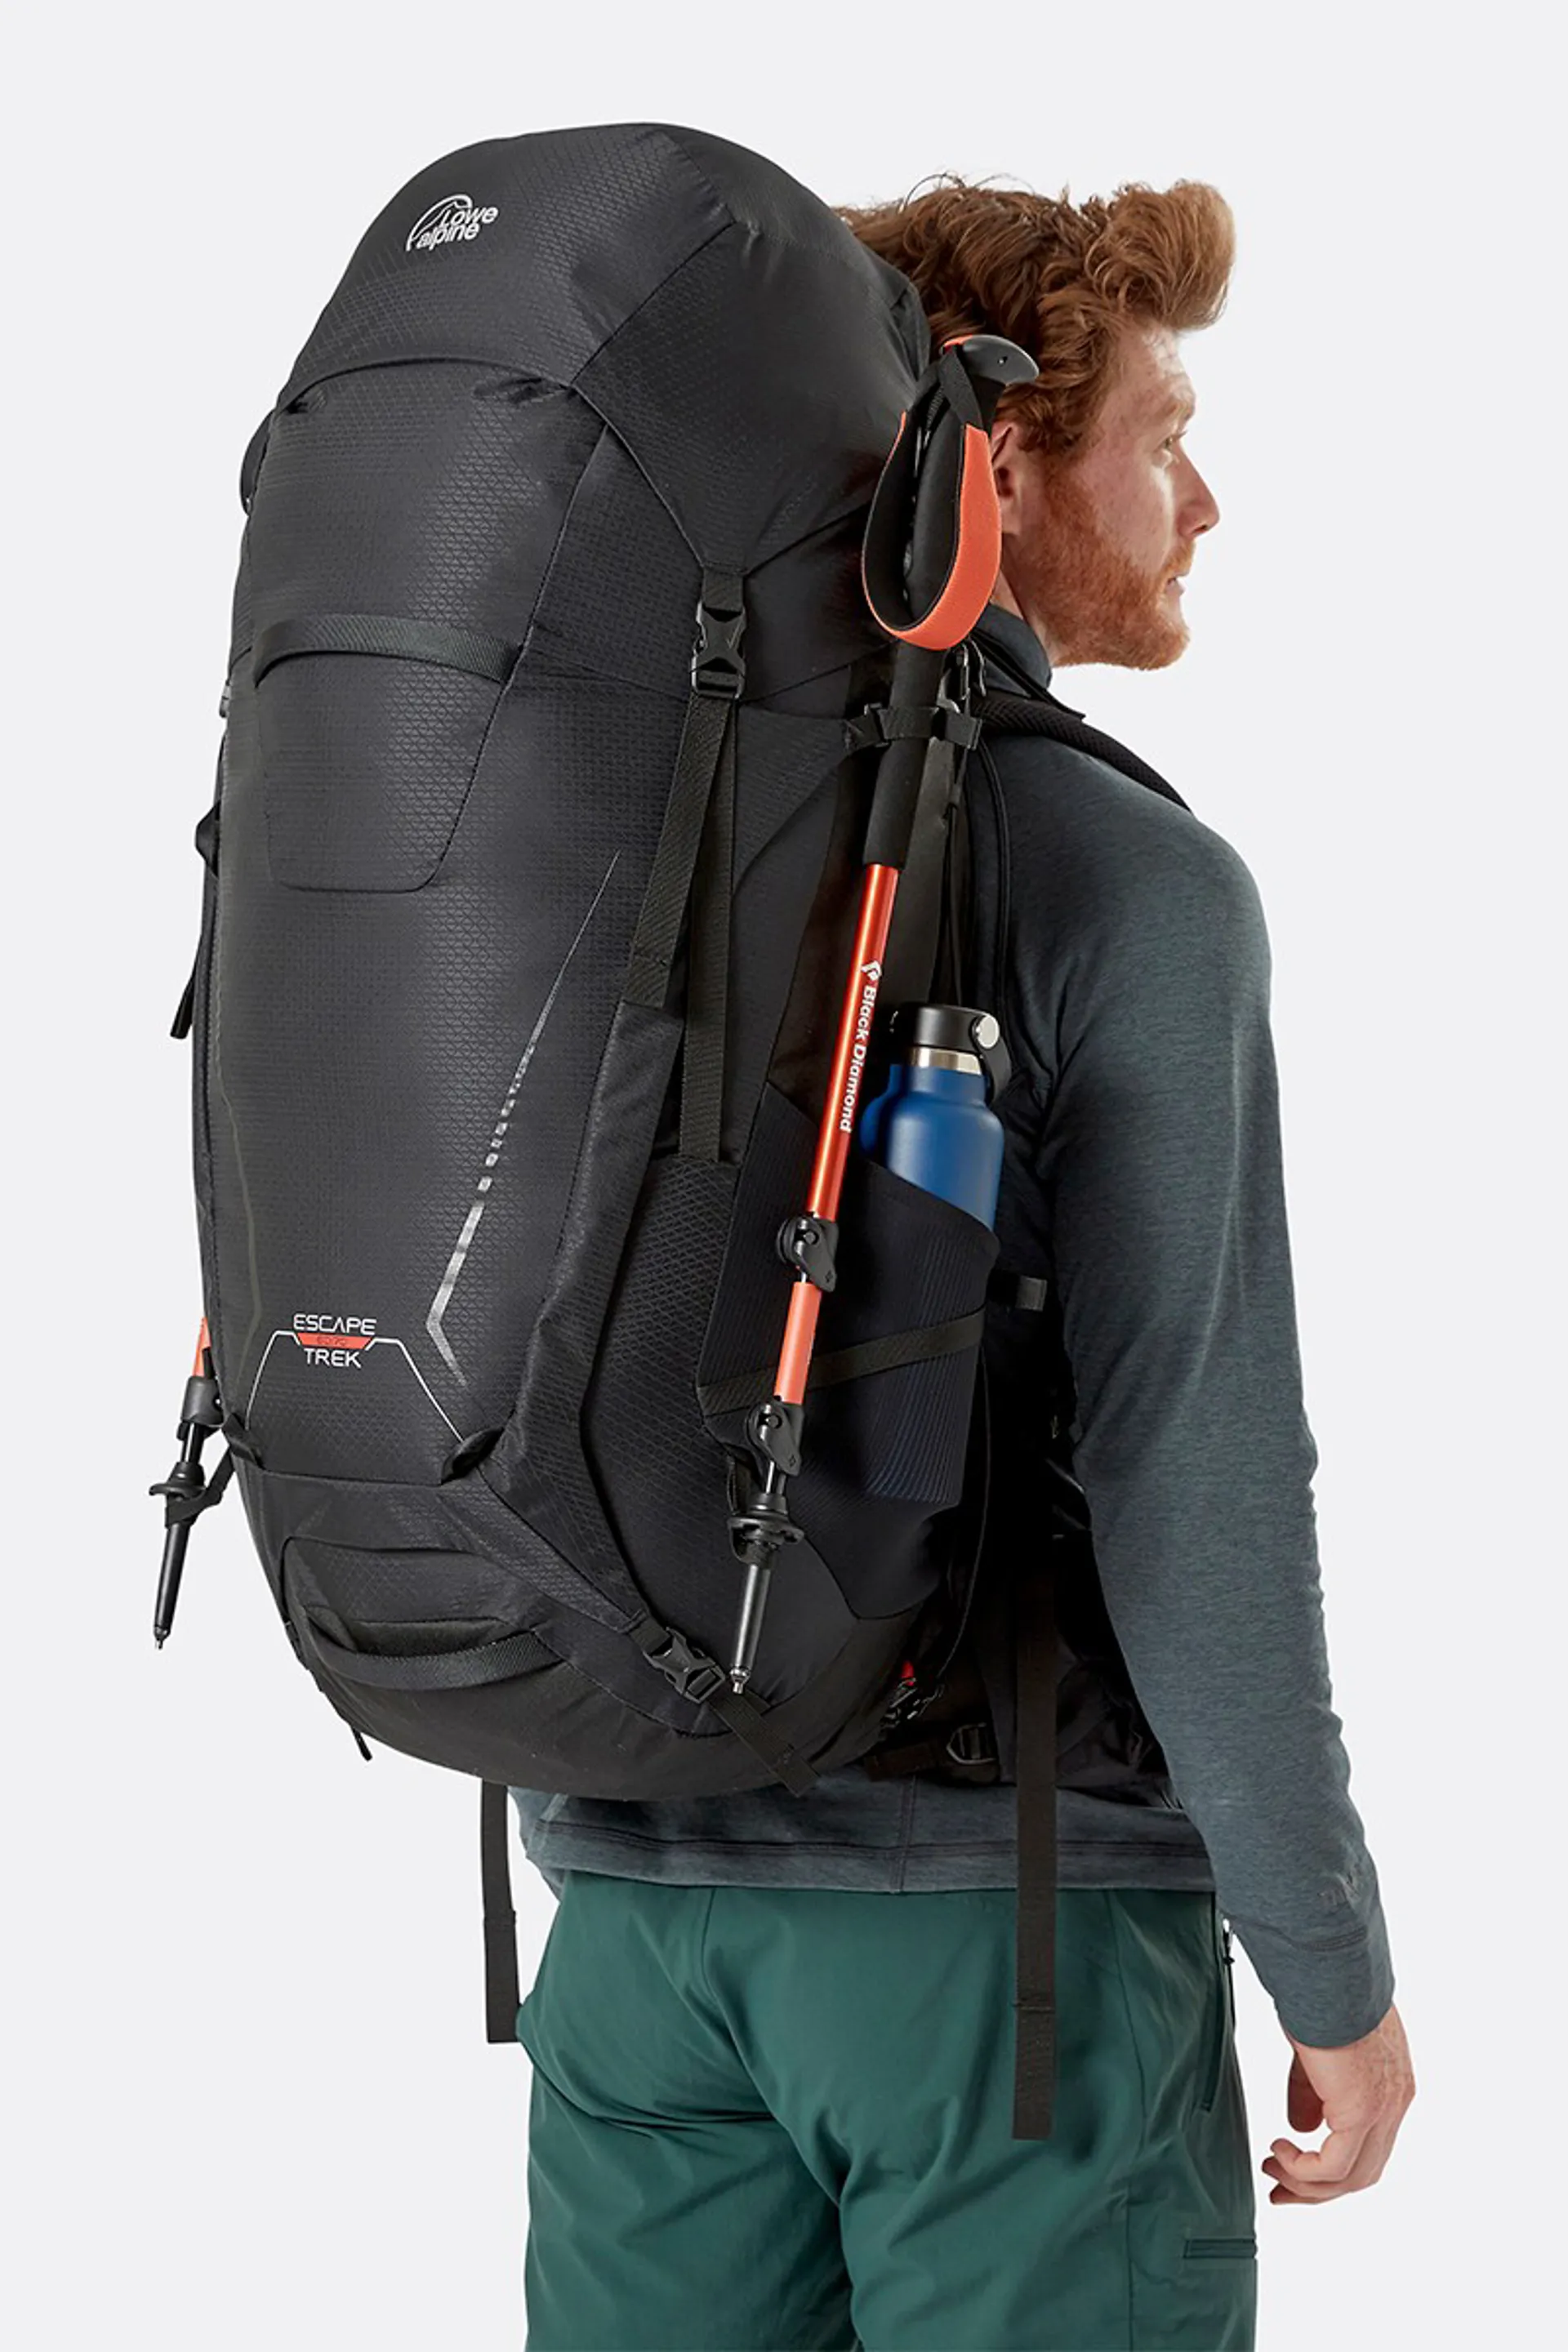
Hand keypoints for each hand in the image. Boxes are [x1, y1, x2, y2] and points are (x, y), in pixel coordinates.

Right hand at [1261, 2001, 1414, 2204]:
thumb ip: (1312, 2093)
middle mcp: (1395, 2103)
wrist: (1327, 1968)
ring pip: (1351, 2177)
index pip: (1369, 2147)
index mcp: (1390, 2086)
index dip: (1331, 2169)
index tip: (1292, 2171)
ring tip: (1273, 2170)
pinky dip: (1303, 2168)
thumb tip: (1301, 2129)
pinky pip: (1334, 2165)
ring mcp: (1383, 2109)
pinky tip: (1280, 2149)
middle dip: (1317, 2189)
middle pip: (1363, 2172)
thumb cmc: (1320, 1992)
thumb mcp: (1317, 2052)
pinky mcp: (1363, 2111)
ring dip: (1307, 2184)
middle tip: (1280, 2188)